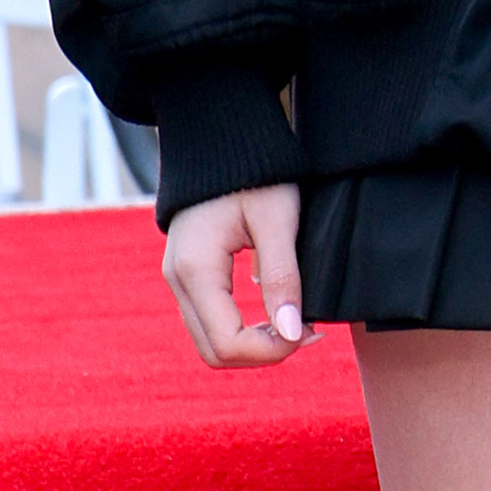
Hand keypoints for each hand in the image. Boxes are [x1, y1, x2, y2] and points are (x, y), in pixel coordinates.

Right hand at [163, 182, 303, 366]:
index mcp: (196, 269)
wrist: (221, 138)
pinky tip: (276, 311)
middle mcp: (177, 279)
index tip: (312, 331)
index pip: (227, 343)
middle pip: (214, 352)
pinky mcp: (188, 274)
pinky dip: (243, 328)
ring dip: (254, 343)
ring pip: (210, 341)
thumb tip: (292, 333)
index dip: (272, 351)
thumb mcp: (278, 221)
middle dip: (263, 353)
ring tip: (296, 323)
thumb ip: (283, 278)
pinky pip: (210, 320)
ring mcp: (177, 278)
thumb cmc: (255, 172)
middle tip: (309, 331)